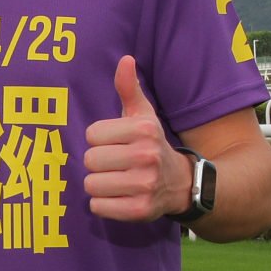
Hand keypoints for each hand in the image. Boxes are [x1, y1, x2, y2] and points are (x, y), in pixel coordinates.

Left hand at [80, 56, 187, 222]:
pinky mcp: (140, 210)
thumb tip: (125, 59)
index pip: (92, 134)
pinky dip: (103, 205)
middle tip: (116, 165)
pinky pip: (98, 207)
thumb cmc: (151, 144)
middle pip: (89, 160)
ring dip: (99, 185)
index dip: (100, 140)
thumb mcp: (143, 115)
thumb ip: (129, 89)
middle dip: (98, 163)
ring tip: (117, 181)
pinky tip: (119, 197)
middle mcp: (146, 156)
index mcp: (143, 130)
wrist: (181, 183)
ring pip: (91, 184)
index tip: (116, 143)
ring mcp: (144, 185)